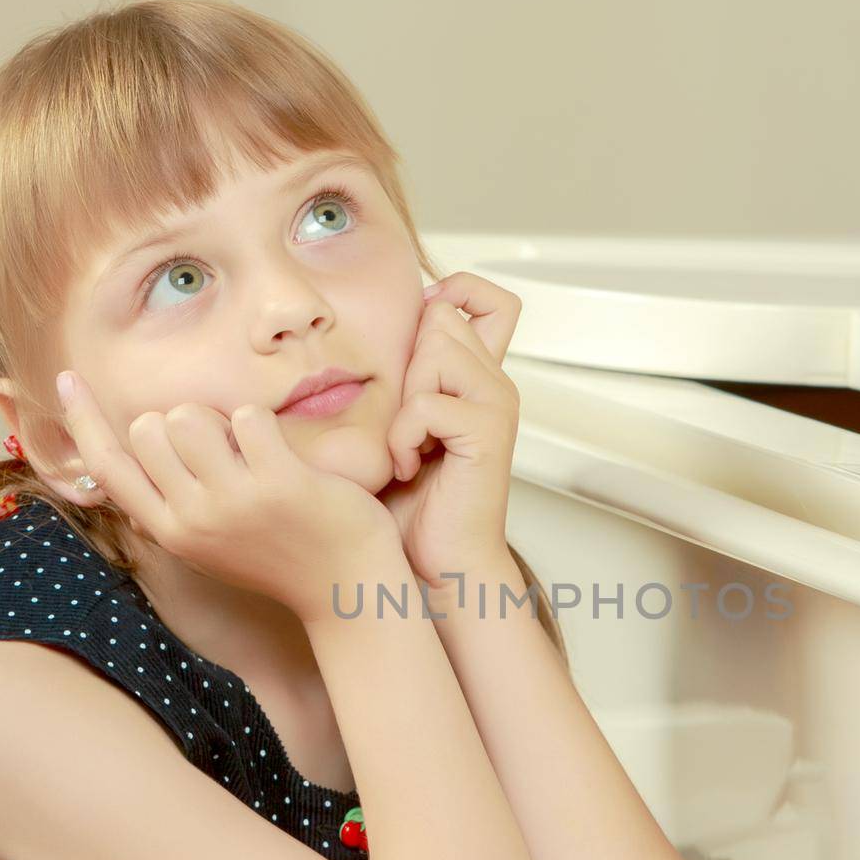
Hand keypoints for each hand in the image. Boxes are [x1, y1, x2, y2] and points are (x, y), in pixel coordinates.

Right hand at [54, 372, 400, 621]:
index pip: (106, 468)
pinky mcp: (277, 484)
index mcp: (170, 532)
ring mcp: (233, 502)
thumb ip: (172, 504)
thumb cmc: (282, 555)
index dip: (83, 420)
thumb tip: (135, 449)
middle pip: (148, 428)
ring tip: (251, 452)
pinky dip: (263, 424)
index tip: (66, 378)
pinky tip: (281, 455)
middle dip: (181, 420)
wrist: (347, 590)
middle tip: (223, 448)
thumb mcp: (211, 543)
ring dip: (221, 418)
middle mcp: (192, 520)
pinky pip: (247, 417)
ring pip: (189, 416)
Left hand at [377, 272, 521, 586]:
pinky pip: (426, 404)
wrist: (436, 563)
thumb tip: (362, 331)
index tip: (415, 346)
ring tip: (408, 445)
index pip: (487, 296)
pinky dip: (404, 438)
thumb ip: (400, 377)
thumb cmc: (411, 504)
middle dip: (408, 365)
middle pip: (442, 317)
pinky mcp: (489, 432)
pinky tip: (411, 467)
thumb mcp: (396, 423)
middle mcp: (496, 382)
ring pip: (435, 350)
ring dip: (405, 401)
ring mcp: (498, 404)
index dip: (450, 295)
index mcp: (478, 376)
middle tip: (407, 423)